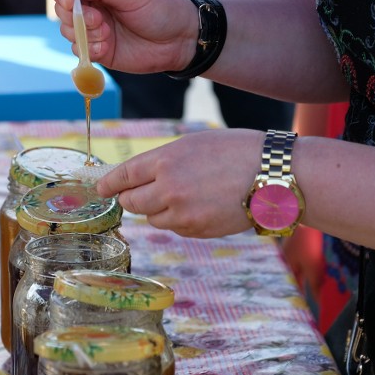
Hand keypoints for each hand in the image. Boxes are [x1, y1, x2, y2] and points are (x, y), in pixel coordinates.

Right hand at [51, 0, 197, 73]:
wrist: (182, 40)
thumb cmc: (163, 9)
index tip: (68, 0)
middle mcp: (95, 5)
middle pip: (62, 8)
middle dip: (73, 15)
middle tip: (98, 20)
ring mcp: (96, 29)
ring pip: (68, 30)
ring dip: (83, 33)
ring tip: (107, 34)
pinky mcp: (101, 50)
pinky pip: (81, 51)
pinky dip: (88, 50)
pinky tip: (106, 47)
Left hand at [96, 129, 264, 237]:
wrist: (273, 175)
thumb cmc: (237, 151)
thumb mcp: (194, 144)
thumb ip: (164, 161)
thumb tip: (140, 177)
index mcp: (166, 161)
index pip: (124, 176)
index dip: (109, 183)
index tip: (100, 188)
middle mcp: (169, 189)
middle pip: (131, 203)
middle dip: (131, 198)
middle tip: (138, 194)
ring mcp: (183, 214)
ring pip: (153, 219)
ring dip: (158, 209)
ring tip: (183, 196)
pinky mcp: (198, 231)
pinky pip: (176, 228)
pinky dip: (179, 220)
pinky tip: (200, 206)